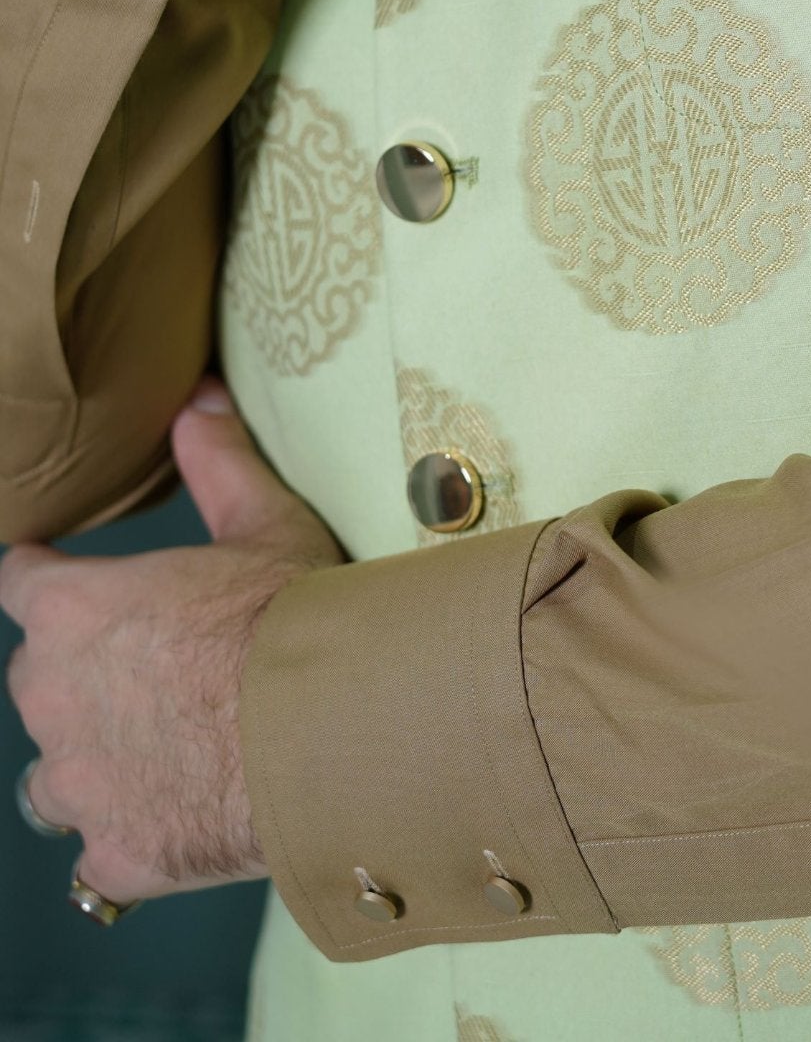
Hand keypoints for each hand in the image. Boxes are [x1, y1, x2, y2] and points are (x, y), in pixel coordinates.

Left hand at [0, 379, 344, 903]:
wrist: (335, 729)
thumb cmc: (294, 617)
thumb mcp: (264, 521)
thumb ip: (216, 460)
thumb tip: (197, 398)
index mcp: (76, 609)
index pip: (23, 583)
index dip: (50, 580)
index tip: (70, 585)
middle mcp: (54, 695)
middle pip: (35, 678)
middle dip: (78, 674)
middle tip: (152, 669)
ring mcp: (79, 784)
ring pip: (50, 776)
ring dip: (89, 761)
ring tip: (156, 751)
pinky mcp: (113, 855)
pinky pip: (95, 856)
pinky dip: (125, 840)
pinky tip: (173, 821)